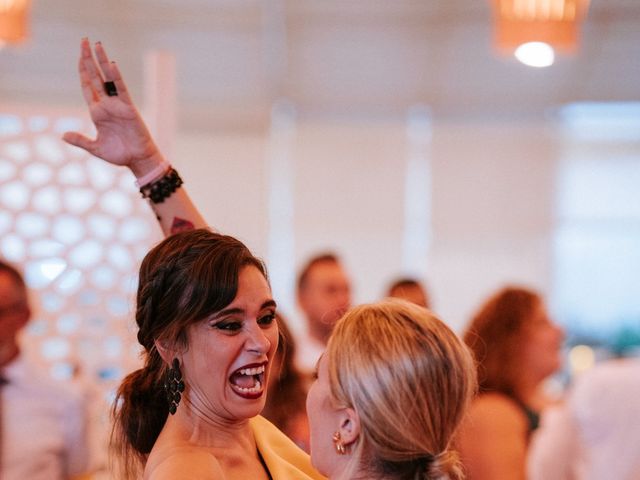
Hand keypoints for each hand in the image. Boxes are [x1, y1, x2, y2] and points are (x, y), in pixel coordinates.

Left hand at [62, 38, 163, 176]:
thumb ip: (80, 140)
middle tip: (84, 40)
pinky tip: (111, 64)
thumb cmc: (119, 155)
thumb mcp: (95, 148)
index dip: (82, 71)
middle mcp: (106, 104)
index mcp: (97, 112)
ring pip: (107, 78)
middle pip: (95, 76)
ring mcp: (117, 104)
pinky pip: (121, 89)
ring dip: (102, 61)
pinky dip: (116, 77)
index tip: (79, 56)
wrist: (137, 160)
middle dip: (88, 59)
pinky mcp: (128, 107)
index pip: (87, 86)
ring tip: (97, 44)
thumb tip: (63, 135)